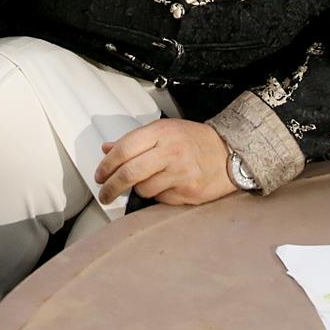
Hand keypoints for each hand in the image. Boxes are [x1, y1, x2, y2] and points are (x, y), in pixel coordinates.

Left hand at [94, 118, 236, 206]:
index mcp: (160, 132)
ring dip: (140, 189)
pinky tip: (168, 185)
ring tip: (150, 181)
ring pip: (144, 189)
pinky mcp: (190, 192)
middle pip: (130, 173)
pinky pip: (162, 199)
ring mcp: (181, 173)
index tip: (99, 175)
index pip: (124, 149)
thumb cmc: (194, 140)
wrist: (229, 152)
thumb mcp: (164, 130)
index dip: (107, 165)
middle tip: (104, 194)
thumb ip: (134, 140)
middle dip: (112, 187)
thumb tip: (107, 149)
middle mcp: (170, 152)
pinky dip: (159, 195)